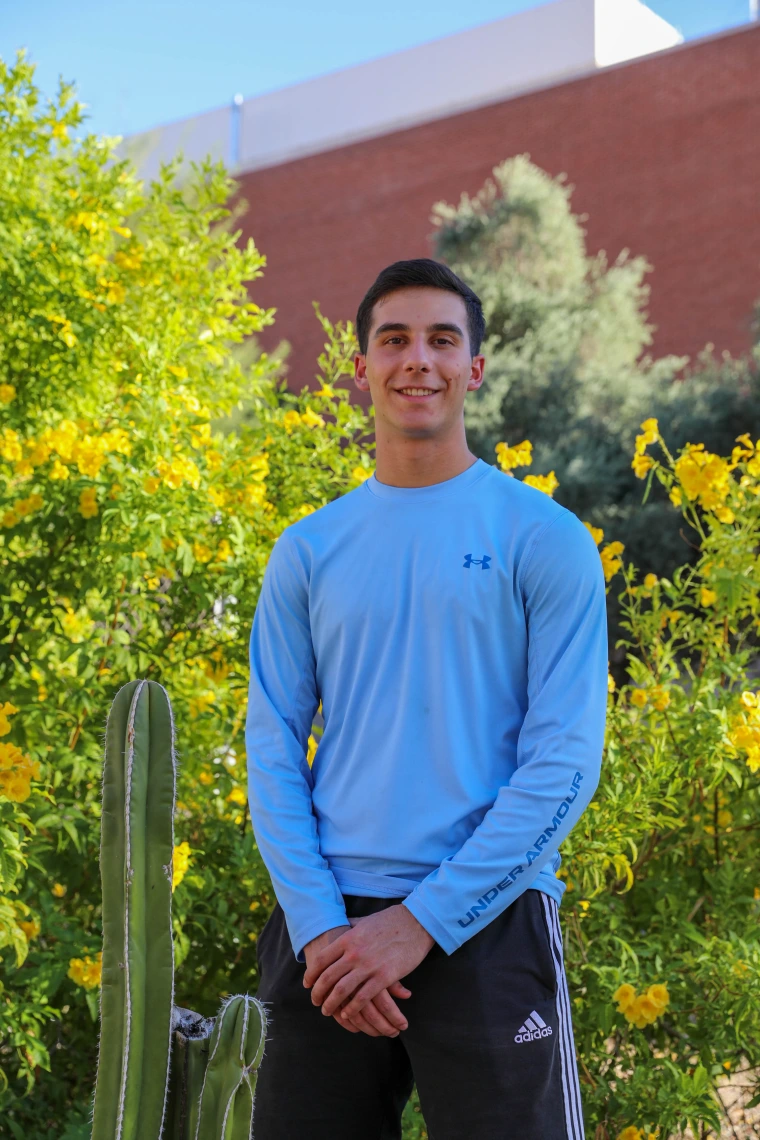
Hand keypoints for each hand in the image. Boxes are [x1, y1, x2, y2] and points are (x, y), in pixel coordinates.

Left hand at [303, 904, 433, 1024]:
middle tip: (315, 1001)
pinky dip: (352, 1008)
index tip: (307, 984)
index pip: (321, 960)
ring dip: (331, 1004)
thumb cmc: (390, 921)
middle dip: (318, 993)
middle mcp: (354, 953)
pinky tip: (347, 1013)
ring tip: (327, 1011)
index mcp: (348, 938)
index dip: (311, 974)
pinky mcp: (384, 977)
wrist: (415, 923)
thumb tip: (342, 925)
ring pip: (341, 990)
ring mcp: (368, 966)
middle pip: (327, 977)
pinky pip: (362, 997)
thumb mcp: (365, 921)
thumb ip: (351, 926)